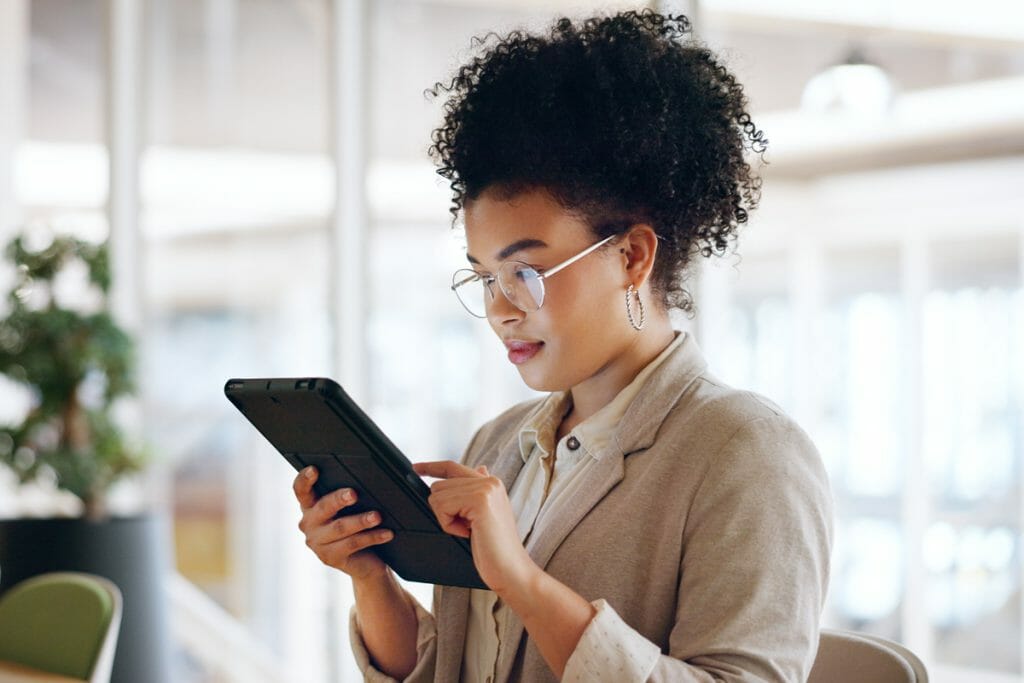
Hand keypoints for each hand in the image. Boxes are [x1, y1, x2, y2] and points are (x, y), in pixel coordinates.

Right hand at [293, 466, 393, 580]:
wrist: (364, 561)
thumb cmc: (356, 525)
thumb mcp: (349, 508)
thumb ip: (349, 495)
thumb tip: (366, 479)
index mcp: (310, 505)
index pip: (301, 490)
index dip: (305, 479)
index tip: (314, 469)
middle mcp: (308, 523)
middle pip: (323, 507)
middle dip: (339, 499)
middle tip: (354, 494)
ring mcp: (317, 542)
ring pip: (340, 527)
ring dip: (361, 520)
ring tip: (377, 516)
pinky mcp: (329, 557)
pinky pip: (353, 544)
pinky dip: (372, 537)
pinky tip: (386, 533)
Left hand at [413, 460, 537, 593]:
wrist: (511, 570)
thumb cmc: (495, 550)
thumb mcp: (484, 517)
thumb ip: (478, 492)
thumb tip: (480, 468)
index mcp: (491, 483)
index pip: (453, 467)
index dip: (432, 467)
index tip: (416, 468)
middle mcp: (490, 481)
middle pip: (440, 484)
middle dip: (444, 511)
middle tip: (466, 528)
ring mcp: (486, 489)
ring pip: (438, 495)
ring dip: (446, 519)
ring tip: (469, 531)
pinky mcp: (480, 500)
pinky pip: (443, 506)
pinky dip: (448, 524)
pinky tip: (468, 533)